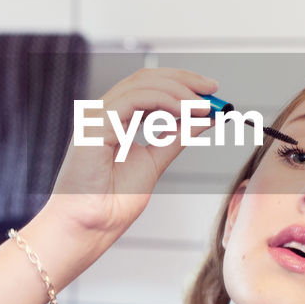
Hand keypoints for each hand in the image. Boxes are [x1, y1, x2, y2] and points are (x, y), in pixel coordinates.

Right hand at [45, 67, 218, 242]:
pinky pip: (134, 100)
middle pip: (146, 78)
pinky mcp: (95, 126)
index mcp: (115, 119)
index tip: (211, 92)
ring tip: (203, 107)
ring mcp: (97, 117)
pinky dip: (164, 101)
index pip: (148, 86)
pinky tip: (184, 111)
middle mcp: (104, 113)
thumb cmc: (111, 202)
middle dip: (184, 79)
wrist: (91, 225)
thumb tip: (203, 119)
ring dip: (179, 91)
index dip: (181, 83)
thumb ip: (176, 138)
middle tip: (212, 90)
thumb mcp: (155, 162)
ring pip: (141, 84)